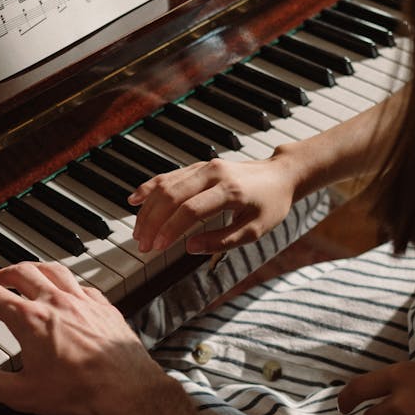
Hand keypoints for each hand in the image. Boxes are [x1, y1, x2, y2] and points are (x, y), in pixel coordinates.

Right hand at [0, 262, 162, 414]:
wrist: (126, 390)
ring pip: (54, 269)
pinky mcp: (105, 306)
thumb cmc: (79, 392)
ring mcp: (83, 301)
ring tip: (28, 271)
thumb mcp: (22, 394)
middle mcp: (56, 302)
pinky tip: (68, 289)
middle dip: (5, 273)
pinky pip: (82, 284)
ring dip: (36, 267)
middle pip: (23, 272)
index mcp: (31, 320)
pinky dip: (68, 282)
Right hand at [129, 153, 297, 253]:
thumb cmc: (270, 205)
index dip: (170, 230)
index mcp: (230, 191)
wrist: (279, 175)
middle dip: (153, 222)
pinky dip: (150, 188)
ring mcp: (204, 167)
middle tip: (142, 245)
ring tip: (138, 232)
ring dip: (148, 209)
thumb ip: (222, 240)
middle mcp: (214, 174)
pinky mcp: (198, 166)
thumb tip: (190, 248)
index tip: (158, 248)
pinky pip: (169, 176)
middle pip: (172, 195)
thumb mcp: (254, 230)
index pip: (191, 210)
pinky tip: (135, 200)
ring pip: (166, 184)